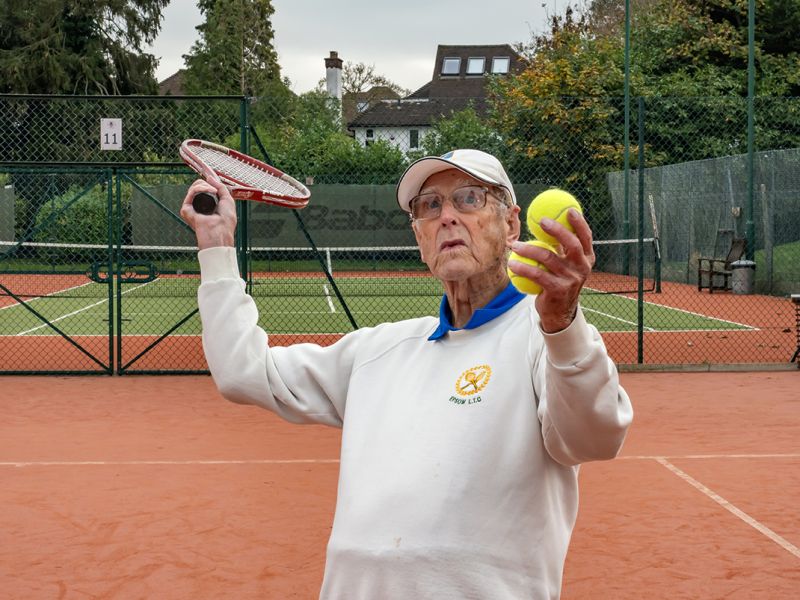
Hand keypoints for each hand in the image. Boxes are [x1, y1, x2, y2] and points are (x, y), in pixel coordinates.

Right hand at [180, 179, 236, 249]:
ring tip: (213, 191)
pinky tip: (208, 190)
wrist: (220, 230)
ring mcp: (192, 207)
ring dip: (204, 185)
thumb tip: (209, 177)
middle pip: (198, 186)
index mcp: (209, 205)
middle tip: (214, 190)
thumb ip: (220, 187)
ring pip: (194, 187)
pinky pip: (191, 192)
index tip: (211, 176)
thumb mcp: (227, 199)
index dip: (209, 183)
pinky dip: (199, 188)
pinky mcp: (186, 209)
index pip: (205, 188)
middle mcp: (199, 206)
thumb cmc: (226, 220)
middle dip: (206, 184)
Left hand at [508, 208, 594, 332]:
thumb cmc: (560, 281)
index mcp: (586, 258)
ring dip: (529, 249)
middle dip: (557, 230)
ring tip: (515, 245)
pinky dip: (522, 268)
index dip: (579, 222)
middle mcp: (582, 268)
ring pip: (548, 258)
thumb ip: (562, 248)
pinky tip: (512, 263)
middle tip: (541, 221)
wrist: (559, 311)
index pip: (586, 237)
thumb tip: (549, 223)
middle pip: (571, 244)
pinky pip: (537, 275)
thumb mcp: (566, 265)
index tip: (569, 210)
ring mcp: (571, 279)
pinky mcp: (557, 290)